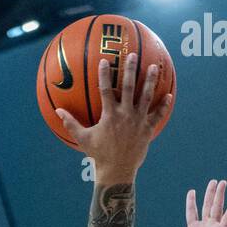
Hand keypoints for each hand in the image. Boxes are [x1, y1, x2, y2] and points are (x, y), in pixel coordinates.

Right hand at [55, 56, 172, 181]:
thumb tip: (57, 111)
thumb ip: (71, 123)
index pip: (106, 90)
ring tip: (154, 67)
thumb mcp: (83, 139)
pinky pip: (157, 115)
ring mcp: (138, 121)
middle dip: (131, 70)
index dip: (104, 74)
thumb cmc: (99, 155)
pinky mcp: (147, 130)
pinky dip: (163, 106)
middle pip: (129, 87)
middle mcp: (125, 114)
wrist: (117, 171)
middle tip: (133, 55)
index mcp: (109, 115)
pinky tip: (169, 95)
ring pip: (146, 97)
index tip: (104, 60)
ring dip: (150, 81)